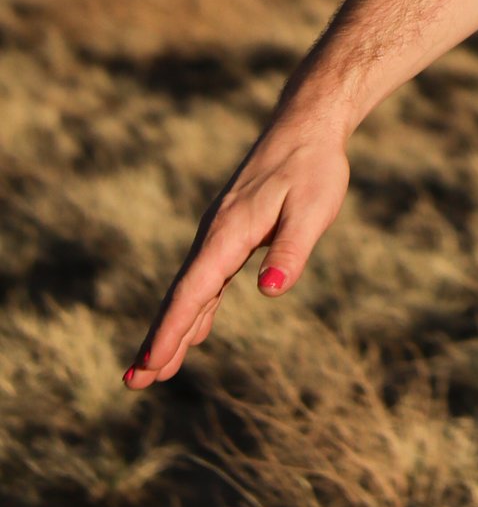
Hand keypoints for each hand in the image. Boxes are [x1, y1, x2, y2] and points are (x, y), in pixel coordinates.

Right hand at [124, 113, 350, 388]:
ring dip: (174, 328)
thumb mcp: (312, 210)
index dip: (172, 329)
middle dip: (159, 338)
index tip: (149, 365)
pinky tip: (196, 331)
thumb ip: (289, 251)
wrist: (307, 124)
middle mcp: (216, 234)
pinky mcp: (232, 231)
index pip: (194, 290)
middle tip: (133, 382)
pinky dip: (197, 307)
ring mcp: (221, 232)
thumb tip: (270, 292)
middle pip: (182, 295)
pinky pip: (208, 277)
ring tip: (153, 370)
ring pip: (192, 289)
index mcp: (229, 233)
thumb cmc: (313, 167)